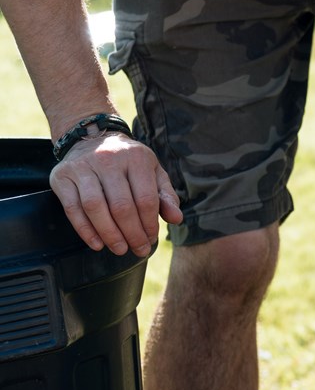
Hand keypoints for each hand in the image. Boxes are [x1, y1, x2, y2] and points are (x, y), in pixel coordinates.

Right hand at [48, 133, 182, 256]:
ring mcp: (82, 167)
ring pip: (95, 208)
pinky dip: (85, 230)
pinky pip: (72, 208)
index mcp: (136, 158)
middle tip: (138, 250)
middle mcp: (108, 159)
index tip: (150, 240)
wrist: (92, 138)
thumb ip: (166, 195)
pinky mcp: (61, 177)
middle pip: (121, 206)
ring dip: (109, 234)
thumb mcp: (153, 172)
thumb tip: (177, 218)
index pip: (146, 199)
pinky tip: (97, 244)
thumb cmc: (129, 162)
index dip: (149, 224)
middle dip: (132, 234)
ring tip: (120, 249)